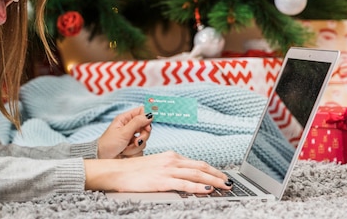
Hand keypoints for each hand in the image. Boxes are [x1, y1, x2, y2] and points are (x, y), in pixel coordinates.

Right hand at [84, 151, 231, 193]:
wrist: (116, 172)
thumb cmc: (133, 171)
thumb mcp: (155, 165)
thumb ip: (169, 169)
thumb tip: (183, 176)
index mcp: (170, 156)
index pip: (196, 163)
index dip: (212, 170)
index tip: (222, 176)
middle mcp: (171, 160)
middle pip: (200, 168)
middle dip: (217, 175)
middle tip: (229, 182)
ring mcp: (167, 170)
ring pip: (196, 175)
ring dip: (213, 181)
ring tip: (225, 187)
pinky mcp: (162, 181)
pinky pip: (184, 185)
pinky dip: (198, 188)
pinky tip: (207, 191)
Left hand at [97, 106, 152, 158]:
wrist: (102, 158)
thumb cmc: (108, 143)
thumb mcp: (123, 132)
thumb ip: (137, 123)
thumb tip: (149, 115)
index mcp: (126, 119)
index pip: (141, 112)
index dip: (147, 118)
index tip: (148, 126)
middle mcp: (130, 127)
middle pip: (146, 128)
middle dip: (142, 136)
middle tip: (136, 141)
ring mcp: (132, 138)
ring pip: (144, 140)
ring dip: (135, 147)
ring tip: (125, 149)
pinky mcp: (133, 148)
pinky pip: (141, 150)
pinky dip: (134, 153)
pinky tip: (125, 153)